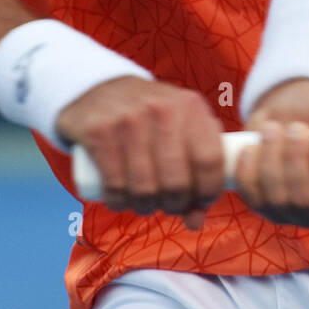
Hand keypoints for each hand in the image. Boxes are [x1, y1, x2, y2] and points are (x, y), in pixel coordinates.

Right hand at [57, 76, 225, 230]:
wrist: (98, 88)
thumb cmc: (148, 118)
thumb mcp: (179, 128)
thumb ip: (196, 170)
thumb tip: (196, 220)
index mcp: (190, 106)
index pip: (210, 161)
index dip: (207, 192)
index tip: (198, 201)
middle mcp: (162, 108)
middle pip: (177, 182)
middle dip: (173, 204)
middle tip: (165, 203)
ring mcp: (128, 118)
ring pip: (145, 189)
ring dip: (144, 206)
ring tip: (142, 200)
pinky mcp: (100, 130)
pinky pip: (115, 185)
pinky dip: (118, 201)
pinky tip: (118, 198)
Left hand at [234, 79, 308, 227]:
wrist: (292, 108)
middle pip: (306, 201)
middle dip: (295, 159)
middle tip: (295, 127)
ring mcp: (296, 213)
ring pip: (277, 200)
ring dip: (271, 159)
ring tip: (273, 129)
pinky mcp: (266, 206)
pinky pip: (252, 197)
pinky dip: (248, 170)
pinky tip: (252, 147)